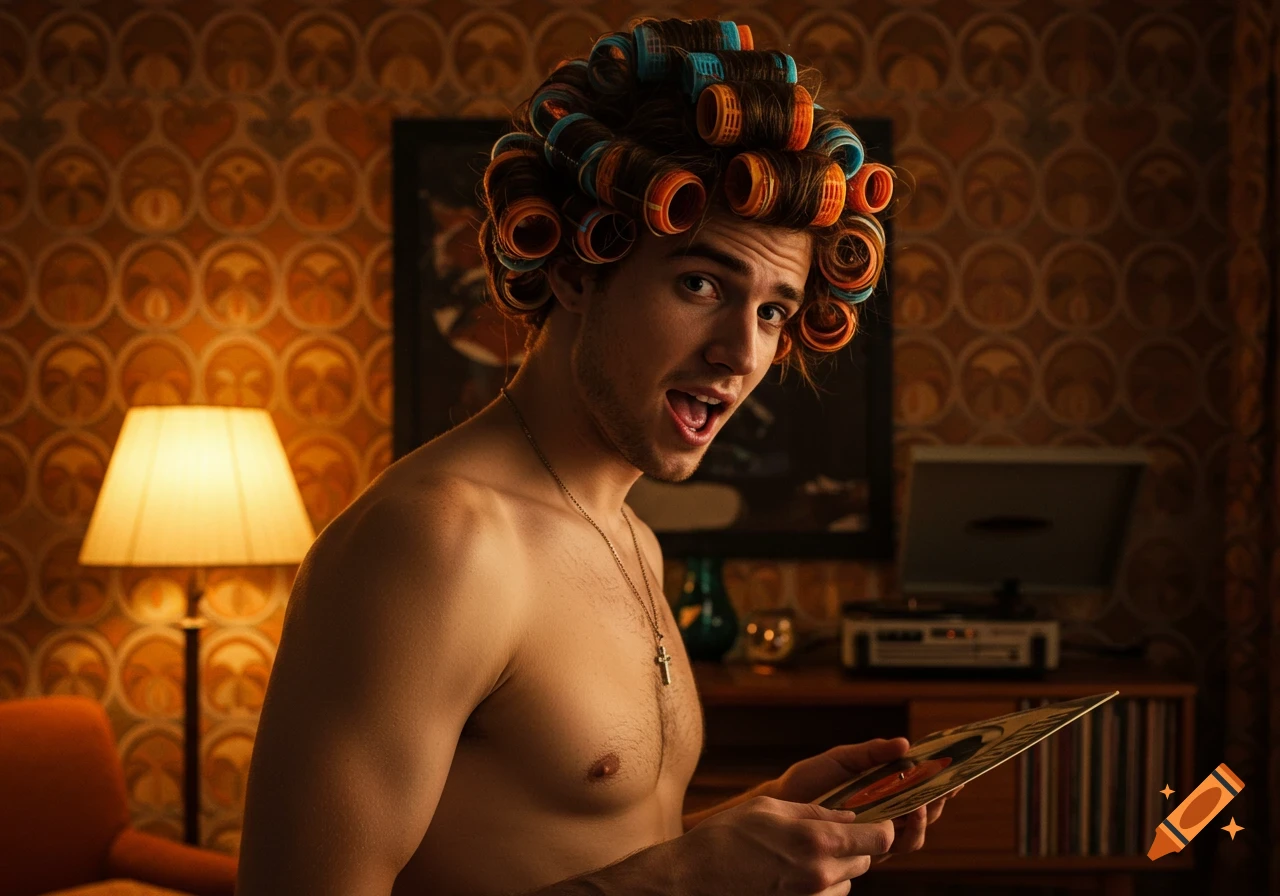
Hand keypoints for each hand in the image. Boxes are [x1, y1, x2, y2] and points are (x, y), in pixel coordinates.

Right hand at [683, 794, 895, 895]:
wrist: (693, 880)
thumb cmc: (726, 837)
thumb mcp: (769, 808)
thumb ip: (814, 811)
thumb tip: (847, 815)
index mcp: (817, 841)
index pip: (878, 838)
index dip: (883, 826)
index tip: (878, 819)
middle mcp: (821, 875)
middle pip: (866, 860)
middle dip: (855, 845)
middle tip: (830, 833)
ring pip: (847, 882)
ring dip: (838, 868)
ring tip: (803, 854)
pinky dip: (821, 885)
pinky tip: (793, 874)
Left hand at [757, 737, 962, 861]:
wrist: (783, 801)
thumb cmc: (812, 779)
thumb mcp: (844, 758)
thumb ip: (873, 752)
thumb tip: (906, 744)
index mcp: (884, 792)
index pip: (922, 788)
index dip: (943, 780)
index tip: (961, 765)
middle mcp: (885, 816)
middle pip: (927, 813)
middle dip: (944, 798)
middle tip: (954, 782)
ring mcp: (876, 834)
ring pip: (916, 834)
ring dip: (929, 817)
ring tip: (928, 800)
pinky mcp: (865, 848)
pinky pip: (895, 846)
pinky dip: (909, 831)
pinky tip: (910, 814)